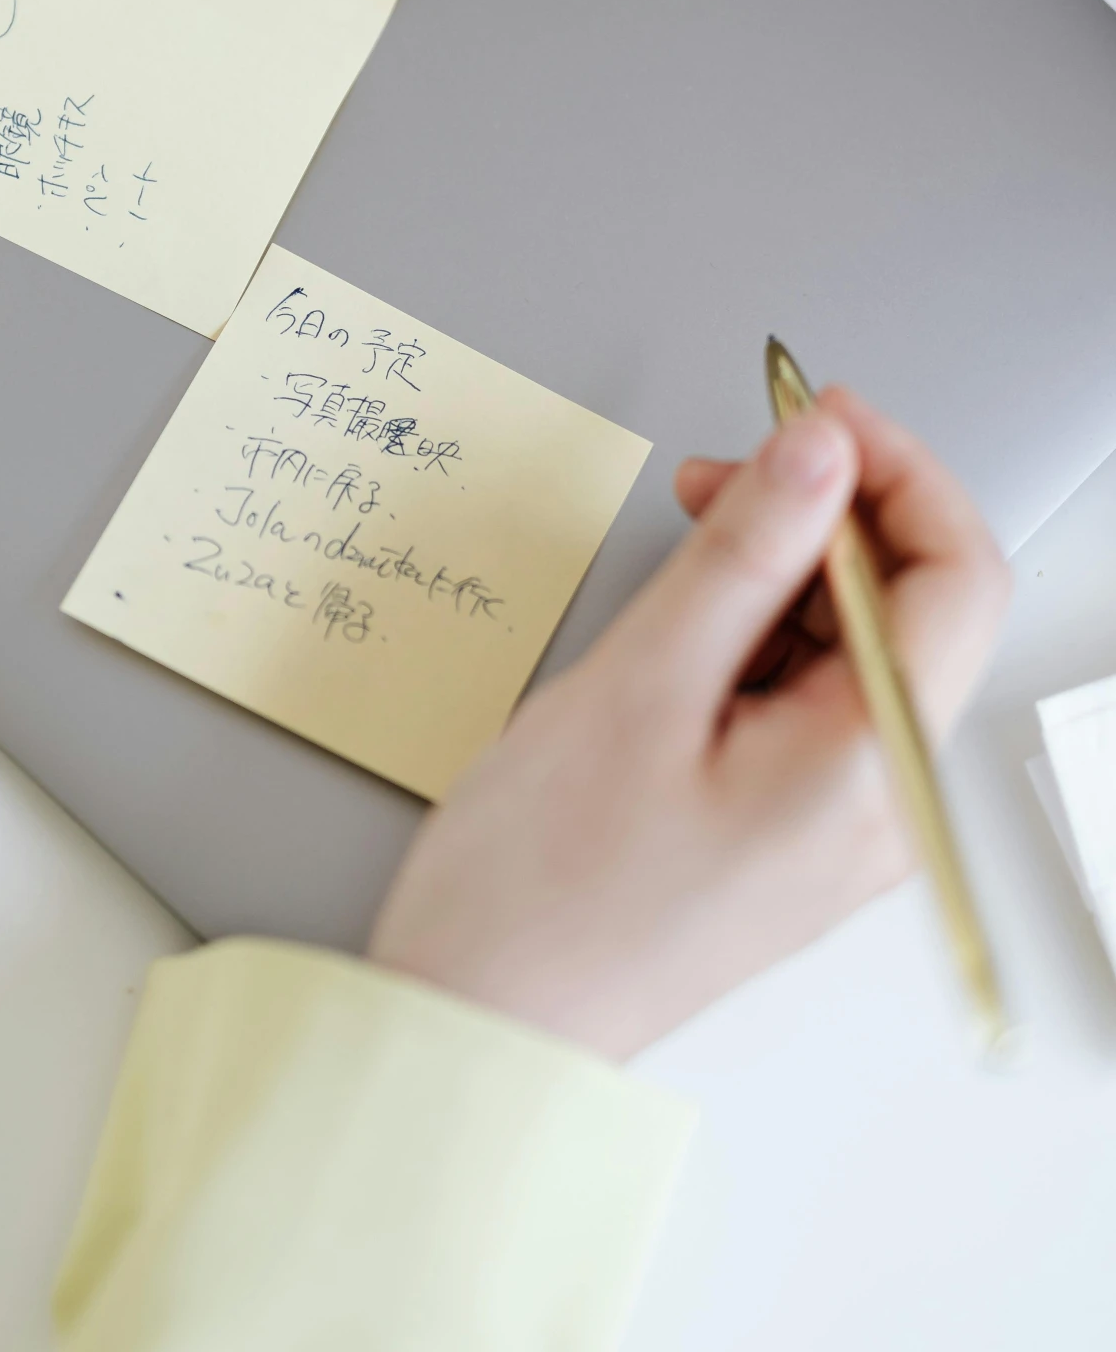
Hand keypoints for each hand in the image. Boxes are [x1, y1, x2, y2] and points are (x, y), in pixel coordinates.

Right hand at [367, 389, 1008, 1059]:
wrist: (478, 1019)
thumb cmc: (541, 886)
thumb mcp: (641, 681)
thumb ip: (745, 553)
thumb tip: (819, 449)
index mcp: (868, 770)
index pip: (955, 576)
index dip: (896, 470)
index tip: (816, 414)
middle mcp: (879, 802)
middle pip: (912, 605)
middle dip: (831, 511)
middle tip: (727, 466)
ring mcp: (837, 817)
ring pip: (853, 639)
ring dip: (787, 563)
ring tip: (692, 532)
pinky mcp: (786, 820)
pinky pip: (807, 690)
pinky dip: (758, 625)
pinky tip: (690, 605)